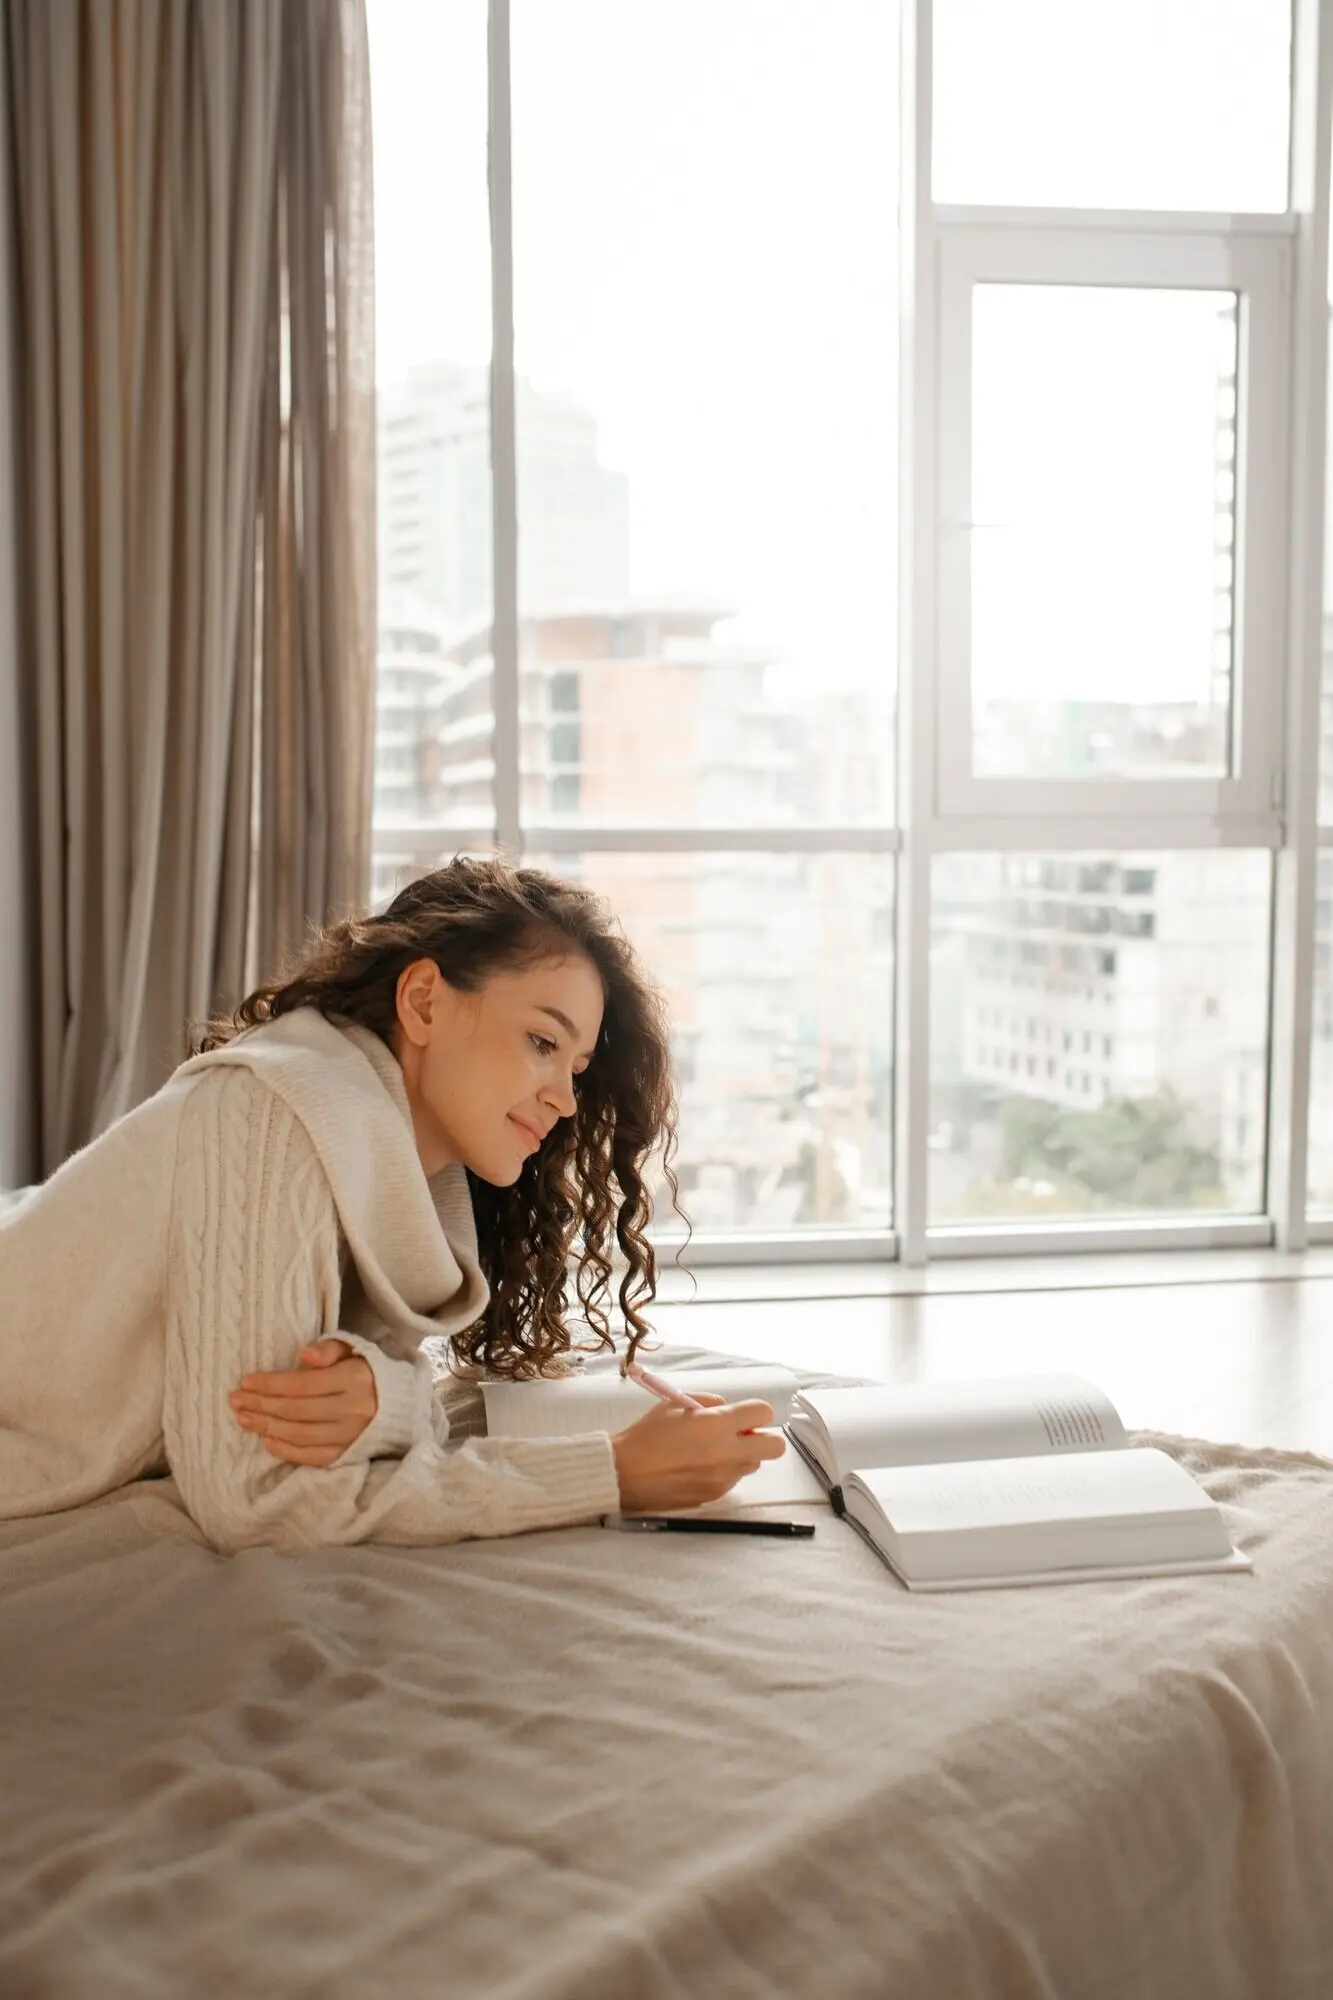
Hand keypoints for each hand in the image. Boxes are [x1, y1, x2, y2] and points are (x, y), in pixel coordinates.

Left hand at [227, 1338, 377, 1465]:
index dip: (271, 1384)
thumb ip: (328, 1349)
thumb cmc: (367, 1371)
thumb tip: (303, 1354)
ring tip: (244, 1419)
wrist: (401, 1403)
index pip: (303, 1384)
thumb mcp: (353, 1349)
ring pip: (301, 1435)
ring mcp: (351, 1435)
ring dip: (267, 1428)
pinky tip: (267, 1442)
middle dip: (262, 1405)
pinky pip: (314, 1457)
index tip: (246, 1381)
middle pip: (297, 1411)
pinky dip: (288, 1452)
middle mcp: (353, 1409)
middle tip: (236, 1401)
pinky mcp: (350, 1454)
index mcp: (354, 1379)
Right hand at [611, 1398, 785, 1512]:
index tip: (741, 1415)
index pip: (764, 1413)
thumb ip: (709, 1402)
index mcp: (716, 1425)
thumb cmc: (646, 1435)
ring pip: (754, 1464)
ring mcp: (723, 1477)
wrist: (624, 1474)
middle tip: (739, 1434)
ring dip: (742, 1455)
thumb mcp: (675, 1404)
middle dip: (763, 1437)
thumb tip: (729, 1410)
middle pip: (775, 1446)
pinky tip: (699, 1467)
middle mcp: (726, 1453)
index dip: (755, 1411)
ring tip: (712, 1451)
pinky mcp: (715, 1495)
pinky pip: (733, 1479)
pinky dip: (724, 1471)